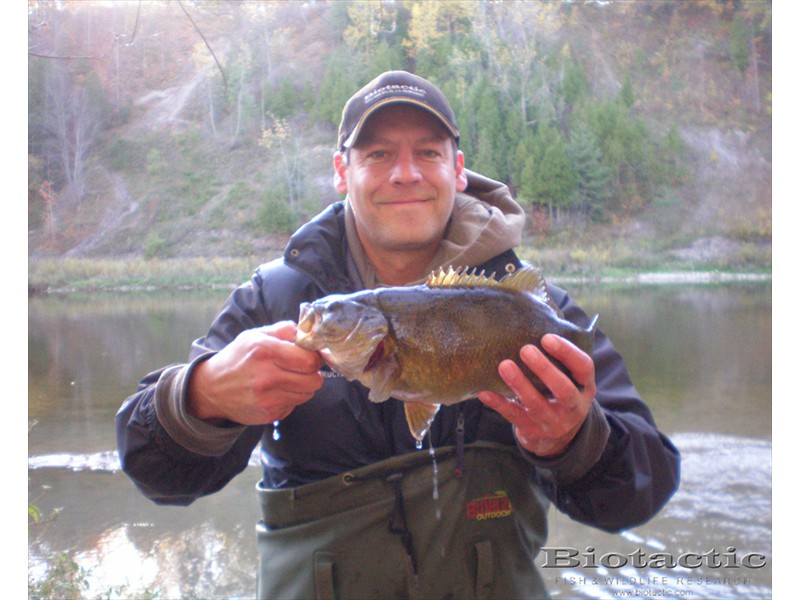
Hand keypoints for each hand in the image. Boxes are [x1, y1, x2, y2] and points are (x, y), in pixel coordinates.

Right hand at [187, 321, 323, 424]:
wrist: (211, 388)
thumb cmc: (237, 358)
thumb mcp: (255, 335)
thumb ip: (284, 330)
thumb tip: (307, 333)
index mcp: (265, 351)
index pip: (310, 360)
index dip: (314, 358)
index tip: (309, 356)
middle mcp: (266, 376)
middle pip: (314, 381)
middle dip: (312, 374)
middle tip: (301, 369)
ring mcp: (267, 399)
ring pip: (307, 394)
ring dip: (302, 387)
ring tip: (286, 379)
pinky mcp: (269, 415)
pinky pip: (294, 405)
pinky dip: (290, 398)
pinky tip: (275, 392)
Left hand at [478, 334, 596, 456]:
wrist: (557, 440)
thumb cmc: (558, 395)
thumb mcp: (570, 380)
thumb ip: (559, 359)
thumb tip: (534, 321)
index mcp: (584, 387)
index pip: (584, 367)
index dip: (568, 352)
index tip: (547, 338)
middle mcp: (572, 406)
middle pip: (563, 389)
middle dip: (545, 369)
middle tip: (526, 350)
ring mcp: (552, 422)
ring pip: (536, 405)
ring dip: (520, 384)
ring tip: (504, 365)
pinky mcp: (531, 430)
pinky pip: (513, 416)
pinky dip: (498, 404)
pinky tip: (484, 391)